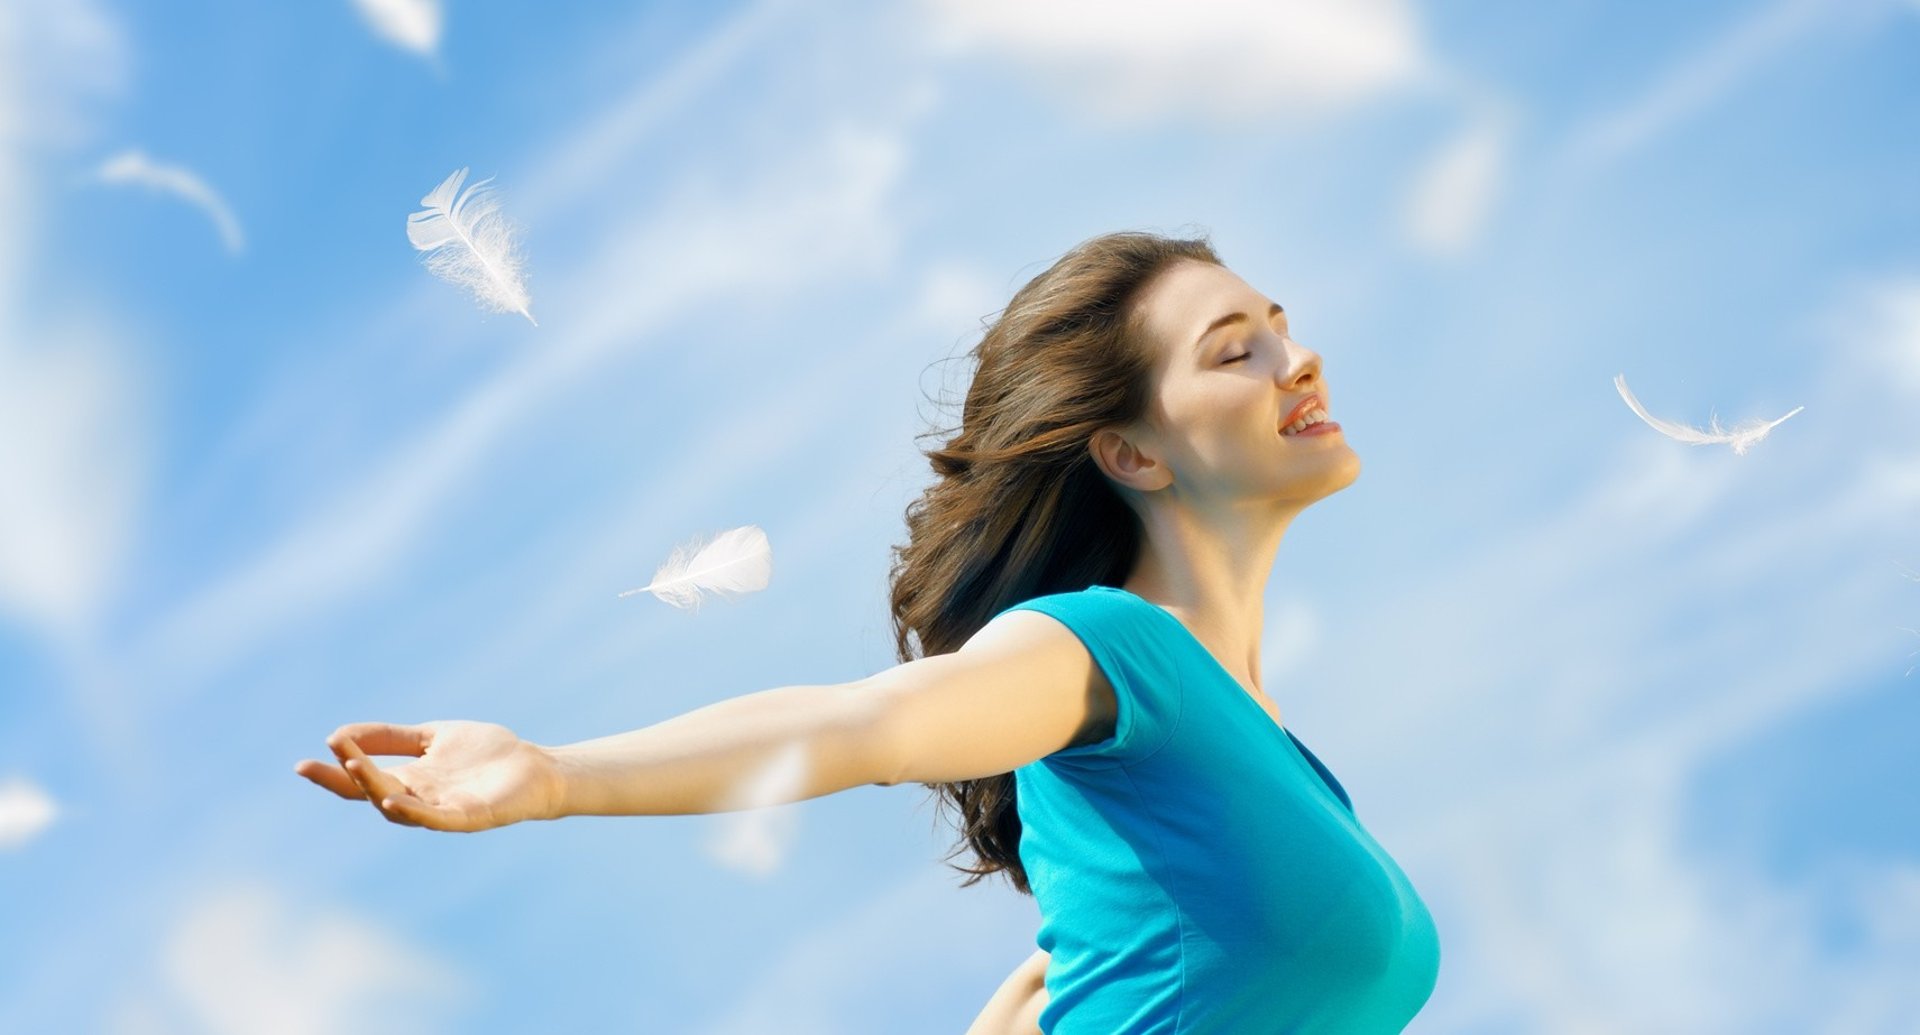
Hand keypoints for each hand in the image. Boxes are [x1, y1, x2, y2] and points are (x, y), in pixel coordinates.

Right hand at [295, 720, 564, 831]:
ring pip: (399, 807)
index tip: (302, 763)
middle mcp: (419, 799)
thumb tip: (339, 733)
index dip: (333, 774)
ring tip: (355, 767)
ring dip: (375, 789)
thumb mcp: (432, 737)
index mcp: (408, 780)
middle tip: (326, 759)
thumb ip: (390, 736)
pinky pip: (435, 819)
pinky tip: (392, 800)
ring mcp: (442, 811)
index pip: (361, 780)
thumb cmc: (486, 755)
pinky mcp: (469, 818)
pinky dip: (413, 812)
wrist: (536, 768)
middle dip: (348, 777)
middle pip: (372, 794)